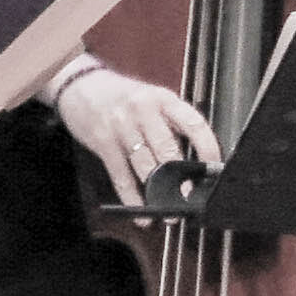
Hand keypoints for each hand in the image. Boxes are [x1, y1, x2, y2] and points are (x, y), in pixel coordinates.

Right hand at [53, 68, 221, 207]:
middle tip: (190, 197)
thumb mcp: (151, 98)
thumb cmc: (121, 95)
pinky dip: (131, 196)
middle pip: (168, 149)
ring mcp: (121, 127)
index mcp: (163, 99)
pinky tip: (139, 209)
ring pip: (145, 165)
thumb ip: (170, 122)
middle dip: (181, 178)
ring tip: (167, 211)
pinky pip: (121, 175)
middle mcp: (143, 111)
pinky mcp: (103, 142)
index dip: (208, 147)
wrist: (80, 84)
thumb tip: (194, 157)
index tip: (215, 167)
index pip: (193, 123)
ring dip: (157, 193)